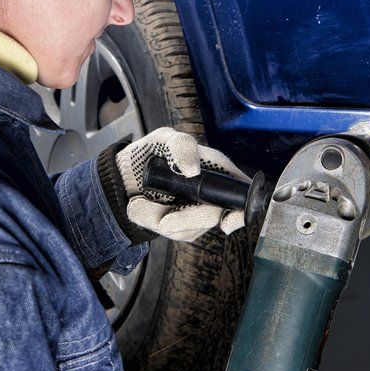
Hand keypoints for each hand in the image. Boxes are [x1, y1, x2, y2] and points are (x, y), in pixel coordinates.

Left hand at [97, 128, 248, 242]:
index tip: (225, 221)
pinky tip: (142, 207)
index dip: (240, 213)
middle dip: (185, 219)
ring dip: (158, 217)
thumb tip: (193, 170)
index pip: (243, 196)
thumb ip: (181, 146)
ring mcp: (199, 213)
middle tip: (162, 218)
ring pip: (188, 229)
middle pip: (212, 218)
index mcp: (219, 172)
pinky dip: (151, 220)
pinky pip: (171, 231)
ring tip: (141, 202)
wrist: (126, 174)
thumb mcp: (164, 139)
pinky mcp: (183, 228)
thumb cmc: (152, 152)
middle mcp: (214, 196)